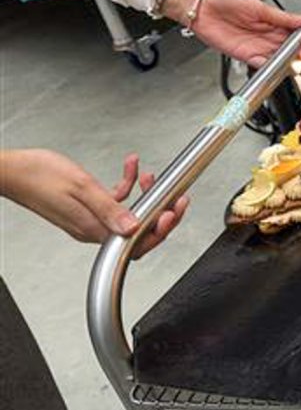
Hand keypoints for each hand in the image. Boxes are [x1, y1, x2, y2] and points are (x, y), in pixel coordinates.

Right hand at [0, 149, 188, 258]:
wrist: (8, 171)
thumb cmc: (35, 175)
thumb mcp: (80, 187)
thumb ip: (109, 207)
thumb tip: (134, 227)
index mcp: (92, 229)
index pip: (136, 242)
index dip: (160, 230)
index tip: (173, 211)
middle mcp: (92, 229)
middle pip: (137, 231)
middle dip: (160, 213)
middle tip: (175, 198)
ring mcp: (89, 219)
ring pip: (128, 215)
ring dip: (145, 196)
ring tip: (152, 178)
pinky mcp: (85, 208)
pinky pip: (113, 202)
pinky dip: (125, 186)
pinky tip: (130, 167)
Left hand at [163, 0, 300, 66]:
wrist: (201, 6)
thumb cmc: (225, 0)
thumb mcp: (259, 7)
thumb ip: (285, 18)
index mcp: (276, 24)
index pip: (300, 36)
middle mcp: (269, 37)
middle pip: (295, 51)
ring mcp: (259, 48)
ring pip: (283, 61)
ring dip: (292, 63)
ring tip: (297, 59)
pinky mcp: (247, 56)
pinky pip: (264, 66)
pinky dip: (273, 68)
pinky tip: (280, 65)